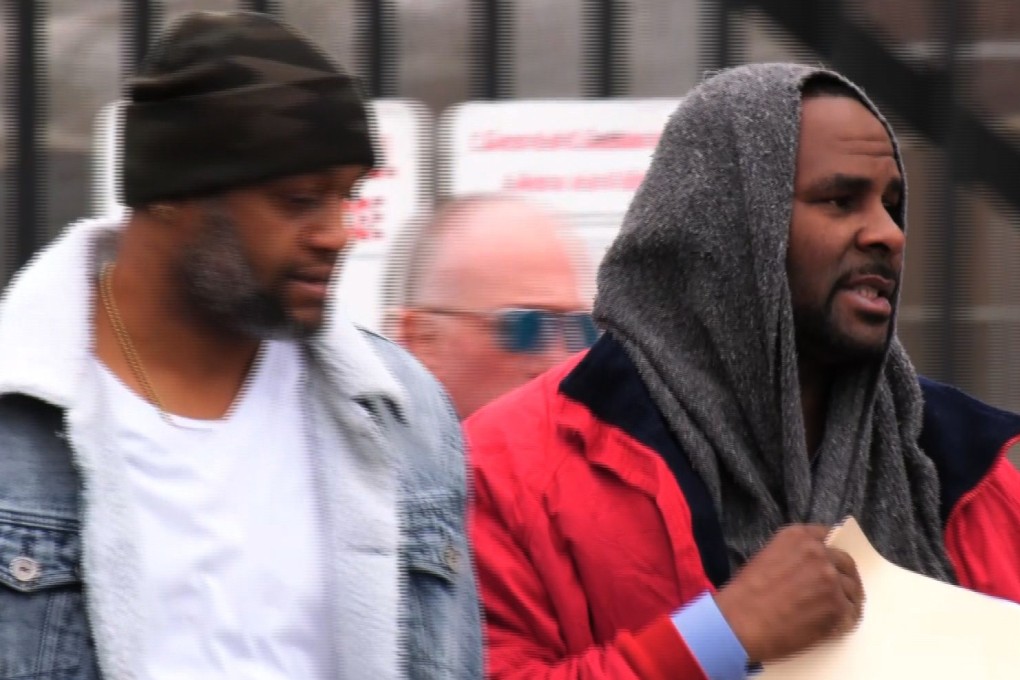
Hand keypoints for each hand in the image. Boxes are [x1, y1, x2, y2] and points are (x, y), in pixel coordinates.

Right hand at [713, 524, 863, 662]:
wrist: (741, 622)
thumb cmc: (745, 595)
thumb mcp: (766, 558)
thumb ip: (793, 556)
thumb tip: (811, 568)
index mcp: (798, 537)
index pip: (827, 535)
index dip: (829, 552)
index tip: (831, 562)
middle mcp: (818, 553)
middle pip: (845, 562)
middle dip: (845, 576)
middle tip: (842, 591)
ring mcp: (830, 579)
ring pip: (852, 589)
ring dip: (847, 600)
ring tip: (838, 613)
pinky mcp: (837, 606)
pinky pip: (852, 614)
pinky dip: (845, 621)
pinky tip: (834, 627)